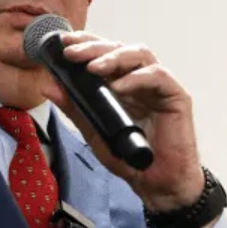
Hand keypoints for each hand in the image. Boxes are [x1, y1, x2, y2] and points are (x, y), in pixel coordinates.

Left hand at [40, 32, 204, 213]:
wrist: (157, 184)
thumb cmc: (129, 157)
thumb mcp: (93, 131)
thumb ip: (74, 107)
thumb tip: (49, 85)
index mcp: (122, 82)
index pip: (104, 52)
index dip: (85, 43)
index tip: (63, 43)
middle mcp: (140, 79)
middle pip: (119, 47)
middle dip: (93, 47)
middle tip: (72, 53)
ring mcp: (159, 86)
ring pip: (139, 54)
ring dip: (114, 57)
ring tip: (93, 68)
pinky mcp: (177, 96)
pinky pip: (158, 77)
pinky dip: (136, 78)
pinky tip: (119, 87)